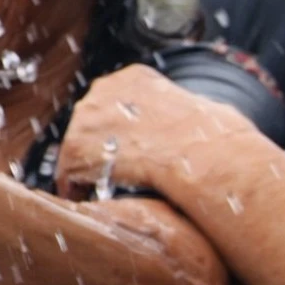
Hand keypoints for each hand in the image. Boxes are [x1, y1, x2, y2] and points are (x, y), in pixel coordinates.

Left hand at [55, 65, 260, 201]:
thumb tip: (200, 127)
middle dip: (100, 150)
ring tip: (102, 195)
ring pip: (78, 150)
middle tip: (114, 177)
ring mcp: (85, 118)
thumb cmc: (215, 140)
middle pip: (90, 124)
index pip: (115, 103)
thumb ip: (183, 115)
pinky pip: (69, 176)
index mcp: (134, 77)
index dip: (120, 131)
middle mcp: (103, 90)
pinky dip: (78, 192)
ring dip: (88, 172)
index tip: (128, 151)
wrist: (204, 157)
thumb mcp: (204, 111)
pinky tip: (91, 206)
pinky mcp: (75, 149)